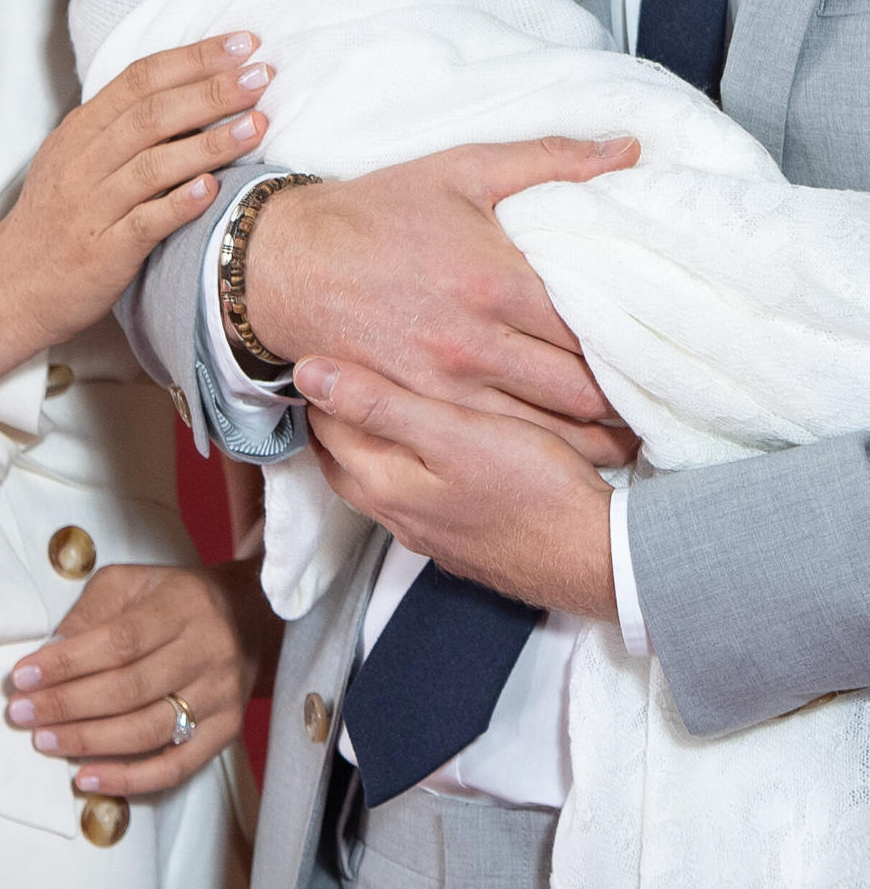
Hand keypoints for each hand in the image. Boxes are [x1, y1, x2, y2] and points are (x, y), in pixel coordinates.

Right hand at [0, 34, 271, 348]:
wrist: (10, 287)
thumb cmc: (56, 219)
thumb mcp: (77, 159)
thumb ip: (123, 126)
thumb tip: (195, 92)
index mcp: (80, 130)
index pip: (140, 78)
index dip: (194, 57)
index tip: (244, 43)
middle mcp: (83, 161)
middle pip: (152, 113)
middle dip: (212, 90)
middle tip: (262, 75)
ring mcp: (92, 207)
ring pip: (153, 165)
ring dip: (211, 142)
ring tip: (258, 124)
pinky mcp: (102, 252)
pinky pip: (144, 223)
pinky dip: (179, 203)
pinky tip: (214, 188)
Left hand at [5, 560, 277, 794]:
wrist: (247, 615)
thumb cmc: (174, 598)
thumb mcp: (133, 583)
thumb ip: (91, 612)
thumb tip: (48, 655)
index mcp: (183, 605)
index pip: (119, 641)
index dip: (68, 662)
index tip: (22, 676)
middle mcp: (207, 650)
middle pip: (129, 689)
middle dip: (67, 705)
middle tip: (21, 714)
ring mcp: (220, 694)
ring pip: (147, 731)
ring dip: (88, 742)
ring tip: (45, 741)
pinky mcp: (226, 730)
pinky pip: (175, 767)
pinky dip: (128, 780)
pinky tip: (87, 779)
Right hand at [242, 137, 639, 452]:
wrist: (287, 263)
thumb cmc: (377, 211)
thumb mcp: (462, 170)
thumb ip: (549, 160)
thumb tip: (628, 148)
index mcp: (497, 281)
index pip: (594, 329)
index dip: (638, 345)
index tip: (668, 349)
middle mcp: (477, 342)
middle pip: (581, 392)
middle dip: (627, 403)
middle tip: (660, 401)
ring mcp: (446, 386)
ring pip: (546, 433)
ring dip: (594, 440)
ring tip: (630, 437)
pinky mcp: (419, 410)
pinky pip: (495, 445)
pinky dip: (538, 453)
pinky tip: (565, 454)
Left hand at [294, 356, 617, 616]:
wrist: (596, 557)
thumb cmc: (529, 485)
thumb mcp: (451, 430)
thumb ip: (379, 403)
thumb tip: (307, 373)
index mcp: (384, 483)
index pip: (326, 427)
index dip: (320, 385)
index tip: (320, 347)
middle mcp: (397, 516)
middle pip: (343, 459)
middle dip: (333, 417)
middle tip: (337, 371)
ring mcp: (429, 534)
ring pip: (376, 481)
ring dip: (366, 444)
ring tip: (374, 402)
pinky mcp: (461, 541)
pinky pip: (412, 498)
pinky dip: (402, 467)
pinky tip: (427, 452)